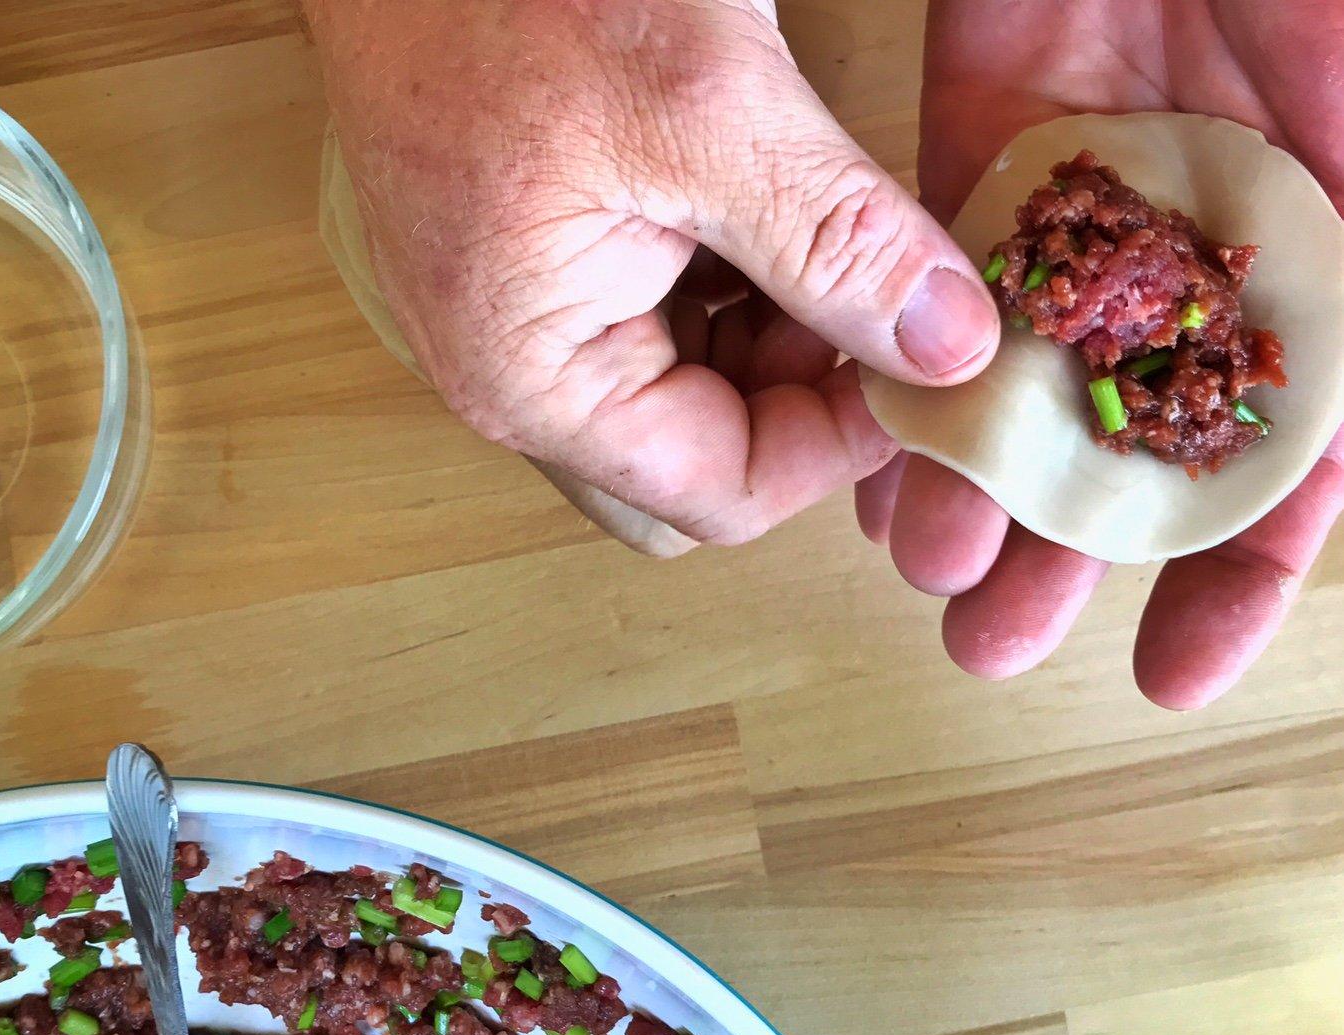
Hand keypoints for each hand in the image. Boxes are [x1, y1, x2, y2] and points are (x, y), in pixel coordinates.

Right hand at [304, 0, 996, 555]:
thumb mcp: (710, 107)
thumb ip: (840, 244)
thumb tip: (950, 346)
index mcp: (535, 377)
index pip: (723, 492)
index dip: (839, 445)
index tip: (924, 362)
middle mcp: (518, 376)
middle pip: (705, 462)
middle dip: (805, 402)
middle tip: (880, 306)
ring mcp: (525, 324)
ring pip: (694, 399)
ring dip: (779, 342)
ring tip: (830, 240)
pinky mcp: (542, 271)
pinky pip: (662, 329)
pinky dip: (738, 293)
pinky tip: (769, 213)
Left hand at [866, 0, 1343, 707]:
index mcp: (1321, 266)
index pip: (1291, 463)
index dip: (1235, 579)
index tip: (1173, 675)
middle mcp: (1207, 261)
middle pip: (1135, 451)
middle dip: (1068, 560)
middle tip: (994, 648)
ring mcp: (1097, 219)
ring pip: (1030, 391)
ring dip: (977, 493)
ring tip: (930, 577)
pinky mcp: (993, 163)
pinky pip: (942, 298)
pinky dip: (913, 378)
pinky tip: (879, 466)